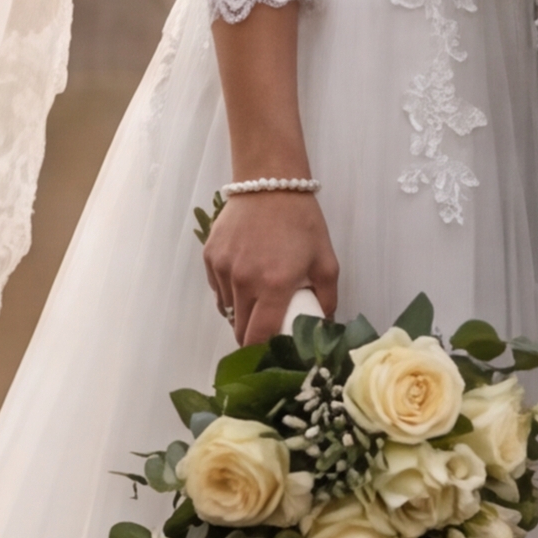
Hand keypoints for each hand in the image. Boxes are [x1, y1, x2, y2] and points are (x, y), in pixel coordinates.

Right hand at [205, 189, 337, 342]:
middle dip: (252, 337)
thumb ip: (327, 299)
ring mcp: (223, 268)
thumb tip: (322, 327)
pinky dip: (229, 293)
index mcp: (274, 286)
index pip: (259, 337)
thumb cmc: (302, 222)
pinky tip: (244, 282)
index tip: (270, 355)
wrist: (270, 182)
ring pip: (228, 310)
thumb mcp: (326, 261)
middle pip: (240, 329)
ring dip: (242, 314)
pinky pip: (218, 289)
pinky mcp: (209, 256)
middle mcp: (243, 281)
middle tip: (267, 331)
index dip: (262, 353)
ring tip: (258, 301)